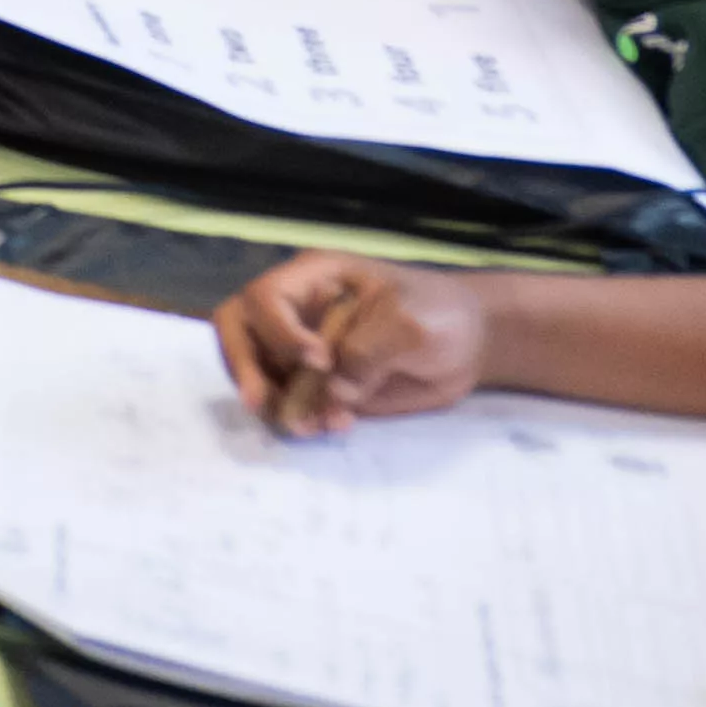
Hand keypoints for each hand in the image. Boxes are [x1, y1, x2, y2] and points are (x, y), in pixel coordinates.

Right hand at [209, 250, 483, 433]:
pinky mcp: (319, 385)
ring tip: (305, 427)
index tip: (320, 362)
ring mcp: (304, 350)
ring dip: (275, 402)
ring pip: (259, 371)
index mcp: (314, 279)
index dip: (281, 332)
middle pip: (238, 328)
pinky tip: (330, 427)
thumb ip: (369, 351)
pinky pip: (291, 401)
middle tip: (259, 402)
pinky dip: (302, 418)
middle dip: (243, 366)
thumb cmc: (438, 314)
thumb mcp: (410, 322)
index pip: (267, 298)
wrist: (467, 344)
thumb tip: (336, 390)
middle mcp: (297, 312)